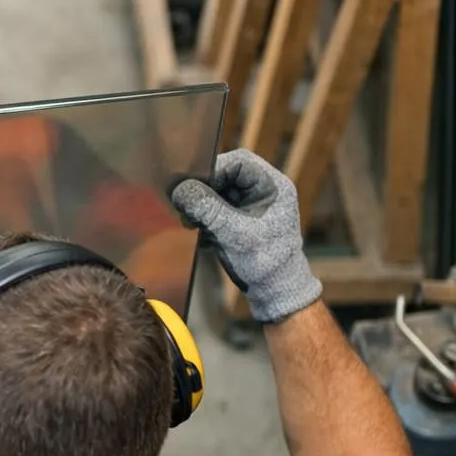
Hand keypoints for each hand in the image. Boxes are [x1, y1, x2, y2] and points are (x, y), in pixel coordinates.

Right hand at [171, 149, 320, 323]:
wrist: (276, 293)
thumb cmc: (265, 263)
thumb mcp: (233, 233)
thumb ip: (207, 208)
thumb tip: (180, 189)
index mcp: (273, 187)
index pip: (238, 163)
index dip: (214, 172)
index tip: (194, 189)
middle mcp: (264, 191)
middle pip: (225, 176)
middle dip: (204, 192)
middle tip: (188, 209)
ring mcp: (253, 206)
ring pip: (218, 193)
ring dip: (202, 208)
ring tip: (192, 224)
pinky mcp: (242, 220)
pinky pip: (218, 209)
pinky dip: (206, 219)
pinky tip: (202, 235)